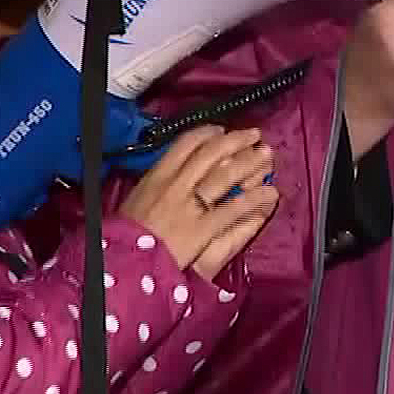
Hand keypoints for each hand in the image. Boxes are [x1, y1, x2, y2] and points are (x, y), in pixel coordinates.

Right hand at [120, 125, 278, 278]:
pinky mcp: (203, 228)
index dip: (208, 134)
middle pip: (212, 153)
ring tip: (267, 156)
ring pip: (226, 175)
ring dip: (250, 163)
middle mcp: (176, 184)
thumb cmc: (126, 234)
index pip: (186, 143)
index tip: (221, 131)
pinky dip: (255, 199)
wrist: (124, 262)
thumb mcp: (135, 199)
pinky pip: (234, 209)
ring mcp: (191, 206)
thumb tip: (168, 173)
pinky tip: (269, 193)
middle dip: (236, 141)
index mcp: (157, 175)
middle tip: (254, 135)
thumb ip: (155, 184)